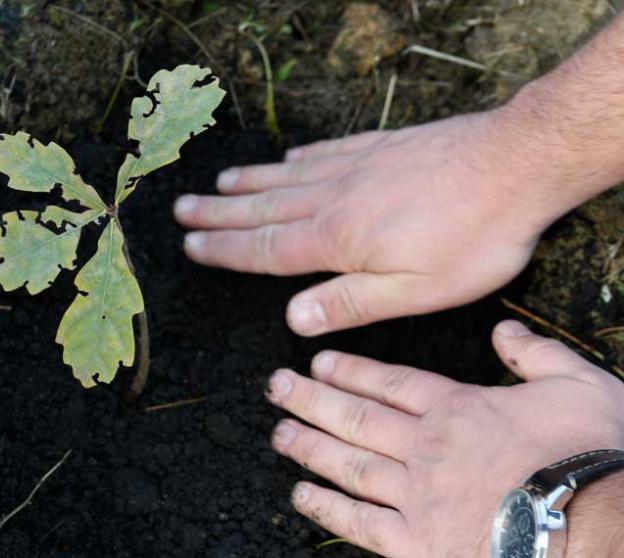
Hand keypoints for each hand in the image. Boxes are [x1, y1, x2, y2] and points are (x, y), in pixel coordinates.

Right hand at [174, 110, 562, 336]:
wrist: (516, 164)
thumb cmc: (474, 236)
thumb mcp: (416, 292)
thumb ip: (351, 303)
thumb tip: (294, 318)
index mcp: (336, 240)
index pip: (265, 249)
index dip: (225, 250)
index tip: (191, 246)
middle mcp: (333, 198)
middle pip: (262, 208)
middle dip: (218, 213)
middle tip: (181, 211)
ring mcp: (355, 167)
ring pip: (285, 177)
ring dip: (247, 184)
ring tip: (217, 185)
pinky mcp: (379, 147)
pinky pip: (323, 152)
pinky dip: (296, 158)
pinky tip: (286, 160)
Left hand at [265, 321, 623, 556]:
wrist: (601, 531)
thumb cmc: (596, 459)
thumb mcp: (579, 385)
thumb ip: (537, 355)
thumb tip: (504, 331)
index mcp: (459, 409)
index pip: (390, 383)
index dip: (350, 371)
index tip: (318, 362)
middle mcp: (426, 448)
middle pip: (355, 417)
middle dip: (311, 399)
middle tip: (276, 386)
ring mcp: (416, 496)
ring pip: (348, 463)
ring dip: (308, 447)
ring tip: (278, 434)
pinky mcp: (417, 544)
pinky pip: (359, 523)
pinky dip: (326, 507)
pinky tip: (301, 495)